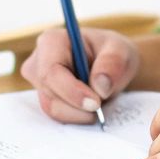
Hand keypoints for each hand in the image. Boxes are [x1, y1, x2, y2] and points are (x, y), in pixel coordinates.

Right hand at [21, 26, 139, 123]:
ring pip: (53, 108)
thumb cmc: (112, 54)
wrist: (110, 69)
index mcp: (52, 41)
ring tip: (100, 103)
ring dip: (80, 113)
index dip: (71, 91)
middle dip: (78, 107)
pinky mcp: (45, 99)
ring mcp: (39, 84)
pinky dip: (77, 117)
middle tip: (100, 108)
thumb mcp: (121, 50)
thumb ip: (113, 63)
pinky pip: (58, 116)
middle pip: (50, 94)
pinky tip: (90, 108)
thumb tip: (100, 86)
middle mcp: (38, 62)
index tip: (95, 103)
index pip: (51, 72)